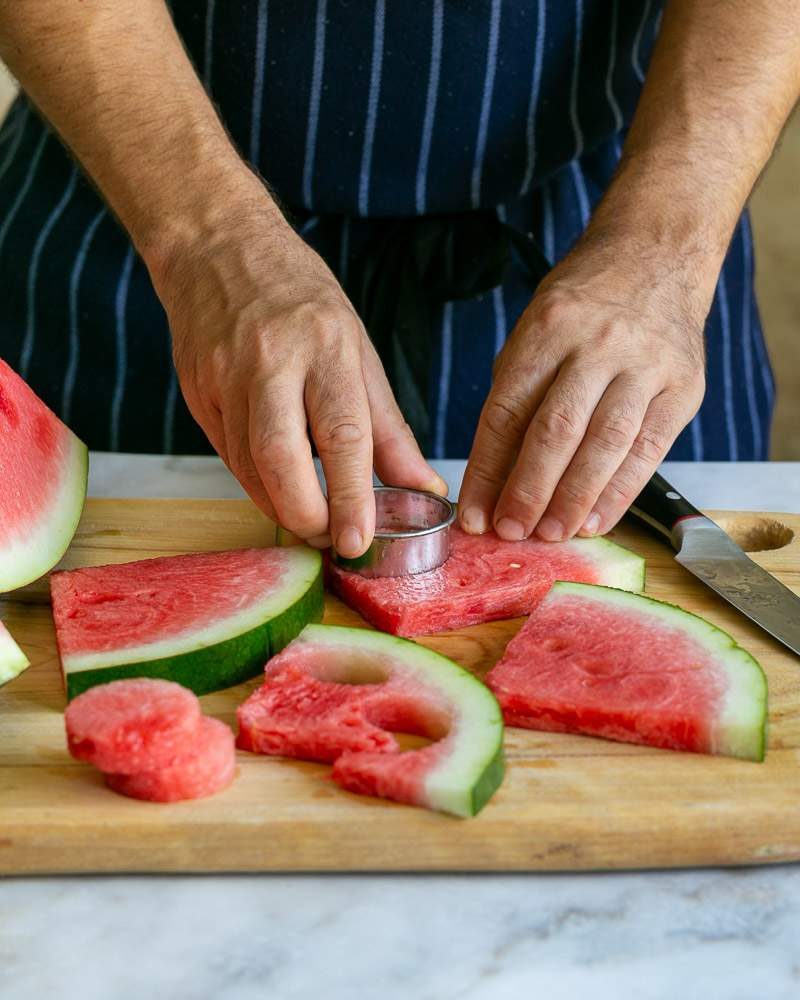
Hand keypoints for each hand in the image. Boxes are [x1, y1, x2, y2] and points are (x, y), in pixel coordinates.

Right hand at [152, 201, 445, 556]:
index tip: (360, 541)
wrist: (216, 247)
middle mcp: (271, 363)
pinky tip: (279, 487)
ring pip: (249, 470)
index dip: (352, 498)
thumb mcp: (357, 349)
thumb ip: (388, 428)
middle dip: (307, 517)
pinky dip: (258, 485)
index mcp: (325, 346)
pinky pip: (229, 458)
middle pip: (282, 462)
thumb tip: (423, 488)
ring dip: (282, 509)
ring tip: (313, 520)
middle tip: (332, 538)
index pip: (342, 436)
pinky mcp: (196, 393)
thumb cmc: (300, 298)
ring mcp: (225, 378)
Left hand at [458, 235, 708, 540]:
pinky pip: (647, 450)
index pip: (507, 411)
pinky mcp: (682, 387)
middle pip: (555, 430)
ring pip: (603, 445)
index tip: (474, 512)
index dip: (487, 470)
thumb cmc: (583, 305)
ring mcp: (645, 365)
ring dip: (572, 499)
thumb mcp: (535, 332)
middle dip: (528, 490)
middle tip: (510, 531)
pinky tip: (594, 521)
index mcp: (547, 329)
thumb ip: (518, 396)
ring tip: (550, 534)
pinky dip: (618, 492)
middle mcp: (597, 345)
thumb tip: (495, 478)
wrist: (656, 257)